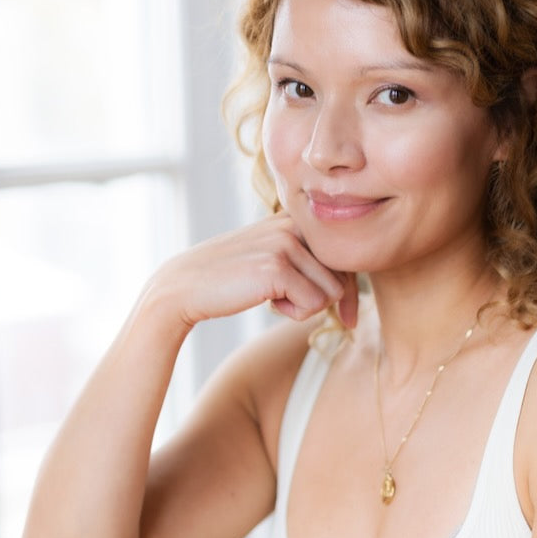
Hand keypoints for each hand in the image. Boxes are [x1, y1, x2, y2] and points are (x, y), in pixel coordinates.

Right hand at [153, 212, 357, 330]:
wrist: (185, 287)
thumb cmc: (232, 279)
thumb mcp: (274, 260)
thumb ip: (307, 262)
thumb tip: (350, 289)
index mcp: (296, 218)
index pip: (344, 258)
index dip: (350, 293)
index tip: (351, 319)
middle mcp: (295, 224)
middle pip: (343, 278)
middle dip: (326, 304)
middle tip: (291, 306)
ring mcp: (287, 242)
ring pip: (330, 293)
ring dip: (304, 308)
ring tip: (273, 298)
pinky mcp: (278, 266)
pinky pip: (313, 304)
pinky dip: (293, 314)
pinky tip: (267, 302)